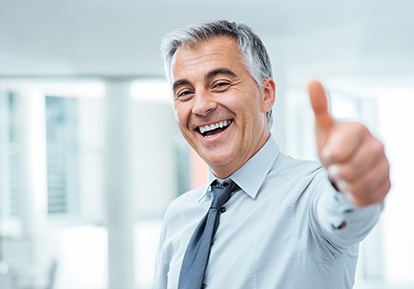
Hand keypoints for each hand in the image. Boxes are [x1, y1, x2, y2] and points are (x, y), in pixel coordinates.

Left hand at [308, 80, 390, 206]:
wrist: (346, 169)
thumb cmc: (333, 147)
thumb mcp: (322, 129)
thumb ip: (319, 107)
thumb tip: (312, 80)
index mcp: (359, 129)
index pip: (336, 153)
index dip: (328, 158)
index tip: (330, 154)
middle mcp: (377, 145)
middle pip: (347, 171)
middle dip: (336, 173)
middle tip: (336, 167)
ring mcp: (386, 165)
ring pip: (357, 186)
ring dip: (345, 185)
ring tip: (345, 176)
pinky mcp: (388, 184)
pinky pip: (366, 198)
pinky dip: (355, 196)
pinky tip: (355, 186)